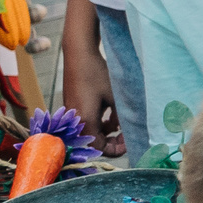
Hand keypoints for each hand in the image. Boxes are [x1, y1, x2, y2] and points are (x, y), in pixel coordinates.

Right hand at [60, 23, 122, 157]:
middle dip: (112, 141)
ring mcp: (73, 115)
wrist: (78, 53)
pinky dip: (100, 122)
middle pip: (95, 142)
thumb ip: (122, 117)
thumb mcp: (115, 97)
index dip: (117, 149)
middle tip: (127, 134)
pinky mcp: (73, 106)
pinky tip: (110, 113)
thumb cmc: (97, 74)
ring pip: (91, 132)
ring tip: (121, 122)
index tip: (130, 140)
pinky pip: (87, 122)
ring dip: (107, 131)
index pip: (100, 148)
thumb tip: (128, 131)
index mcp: (85, 122)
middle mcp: (75, 122)